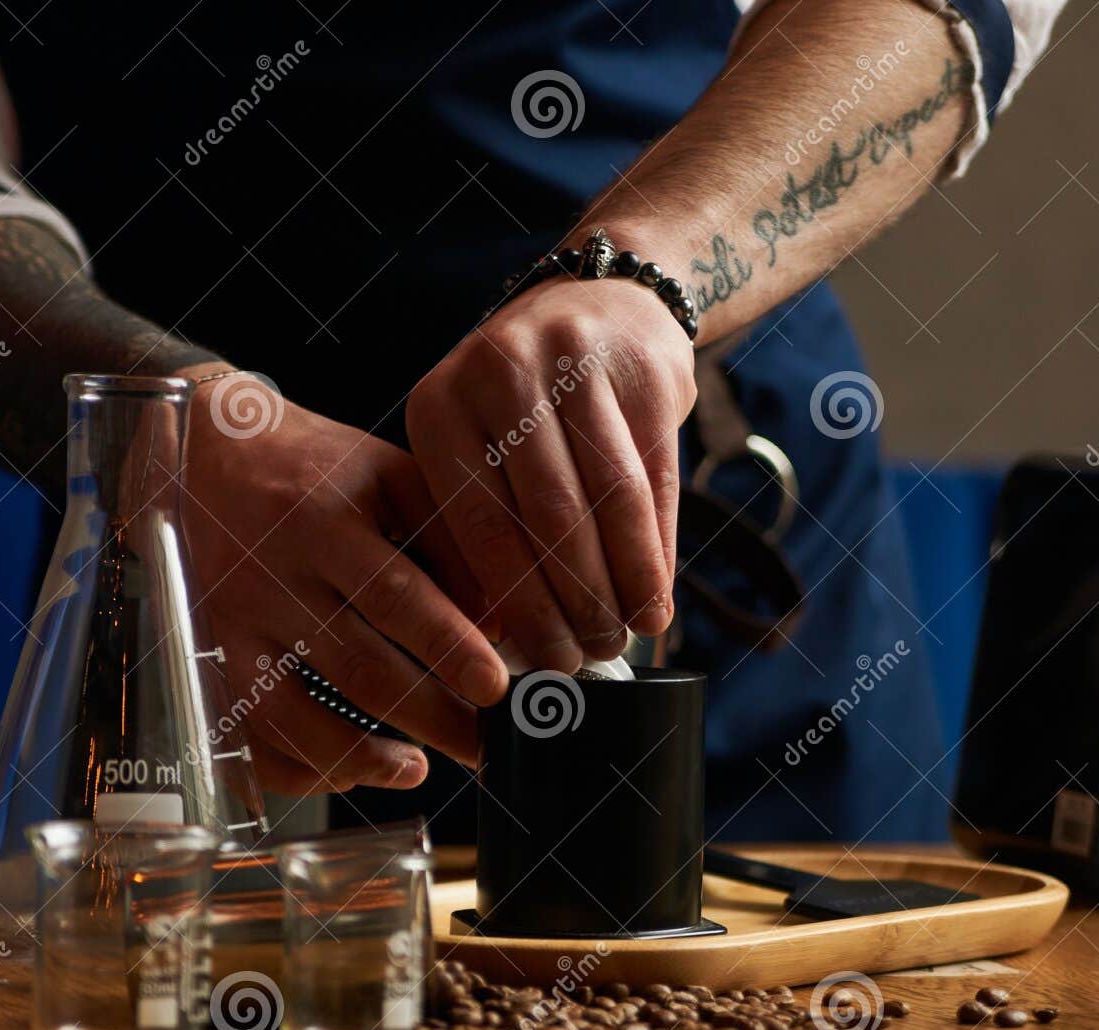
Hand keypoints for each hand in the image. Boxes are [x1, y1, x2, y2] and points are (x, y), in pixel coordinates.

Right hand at [180, 366, 506, 793]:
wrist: (205, 454)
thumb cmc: (315, 468)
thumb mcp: (387, 474)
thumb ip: (447, 540)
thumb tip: (500, 623)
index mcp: (323, 520)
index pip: (394, 595)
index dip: (450, 647)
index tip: (497, 687)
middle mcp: (270, 577)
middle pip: (356, 668)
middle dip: (430, 717)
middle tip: (481, 744)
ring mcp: (230, 625)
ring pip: (294, 716)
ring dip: (364, 758)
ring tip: (418, 767)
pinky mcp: (207, 659)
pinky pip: (247, 736)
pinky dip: (301, 767)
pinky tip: (351, 770)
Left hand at [405, 275, 694, 670]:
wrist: (608, 301)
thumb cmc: (531, 402)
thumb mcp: (480, 443)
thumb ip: (485, 522)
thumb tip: (507, 639)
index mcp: (441, 405)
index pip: (479, 523)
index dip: (517, 602)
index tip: (541, 658)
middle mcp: (502, 373)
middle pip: (550, 514)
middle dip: (576, 599)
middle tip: (591, 655)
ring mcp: (578, 364)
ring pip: (610, 499)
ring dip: (625, 580)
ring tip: (631, 632)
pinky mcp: (645, 372)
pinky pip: (657, 479)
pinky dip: (657, 547)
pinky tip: (657, 592)